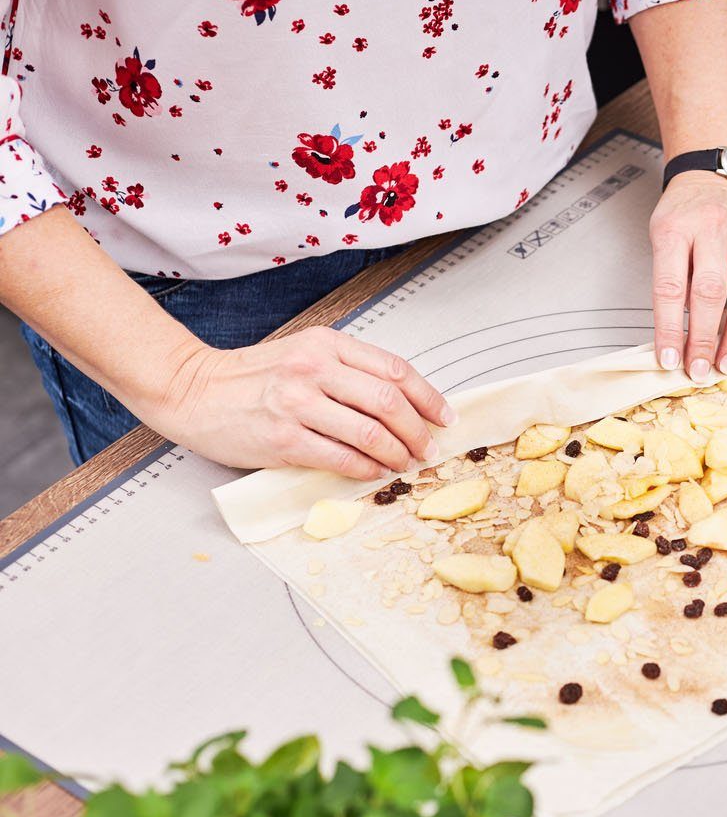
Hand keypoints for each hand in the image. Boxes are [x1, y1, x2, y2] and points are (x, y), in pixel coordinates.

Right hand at [147, 327, 453, 478]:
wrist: (193, 390)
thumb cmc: (253, 377)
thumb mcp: (304, 354)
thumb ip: (347, 370)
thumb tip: (401, 403)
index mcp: (326, 344)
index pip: (394, 369)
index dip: (428, 397)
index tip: (444, 417)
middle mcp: (314, 369)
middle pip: (389, 402)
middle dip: (417, 431)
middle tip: (427, 448)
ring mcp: (298, 404)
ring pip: (370, 432)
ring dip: (397, 454)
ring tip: (405, 463)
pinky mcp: (283, 439)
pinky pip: (341, 458)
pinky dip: (366, 469)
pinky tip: (375, 473)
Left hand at [649, 171, 726, 379]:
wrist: (713, 177)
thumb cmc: (684, 214)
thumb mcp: (662, 237)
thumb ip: (670, 280)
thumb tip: (675, 337)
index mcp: (676, 230)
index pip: (670, 287)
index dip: (669, 328)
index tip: (669, 359)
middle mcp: (713, 230)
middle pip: (710, 292)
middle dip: (705, 339)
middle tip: (700, 370)